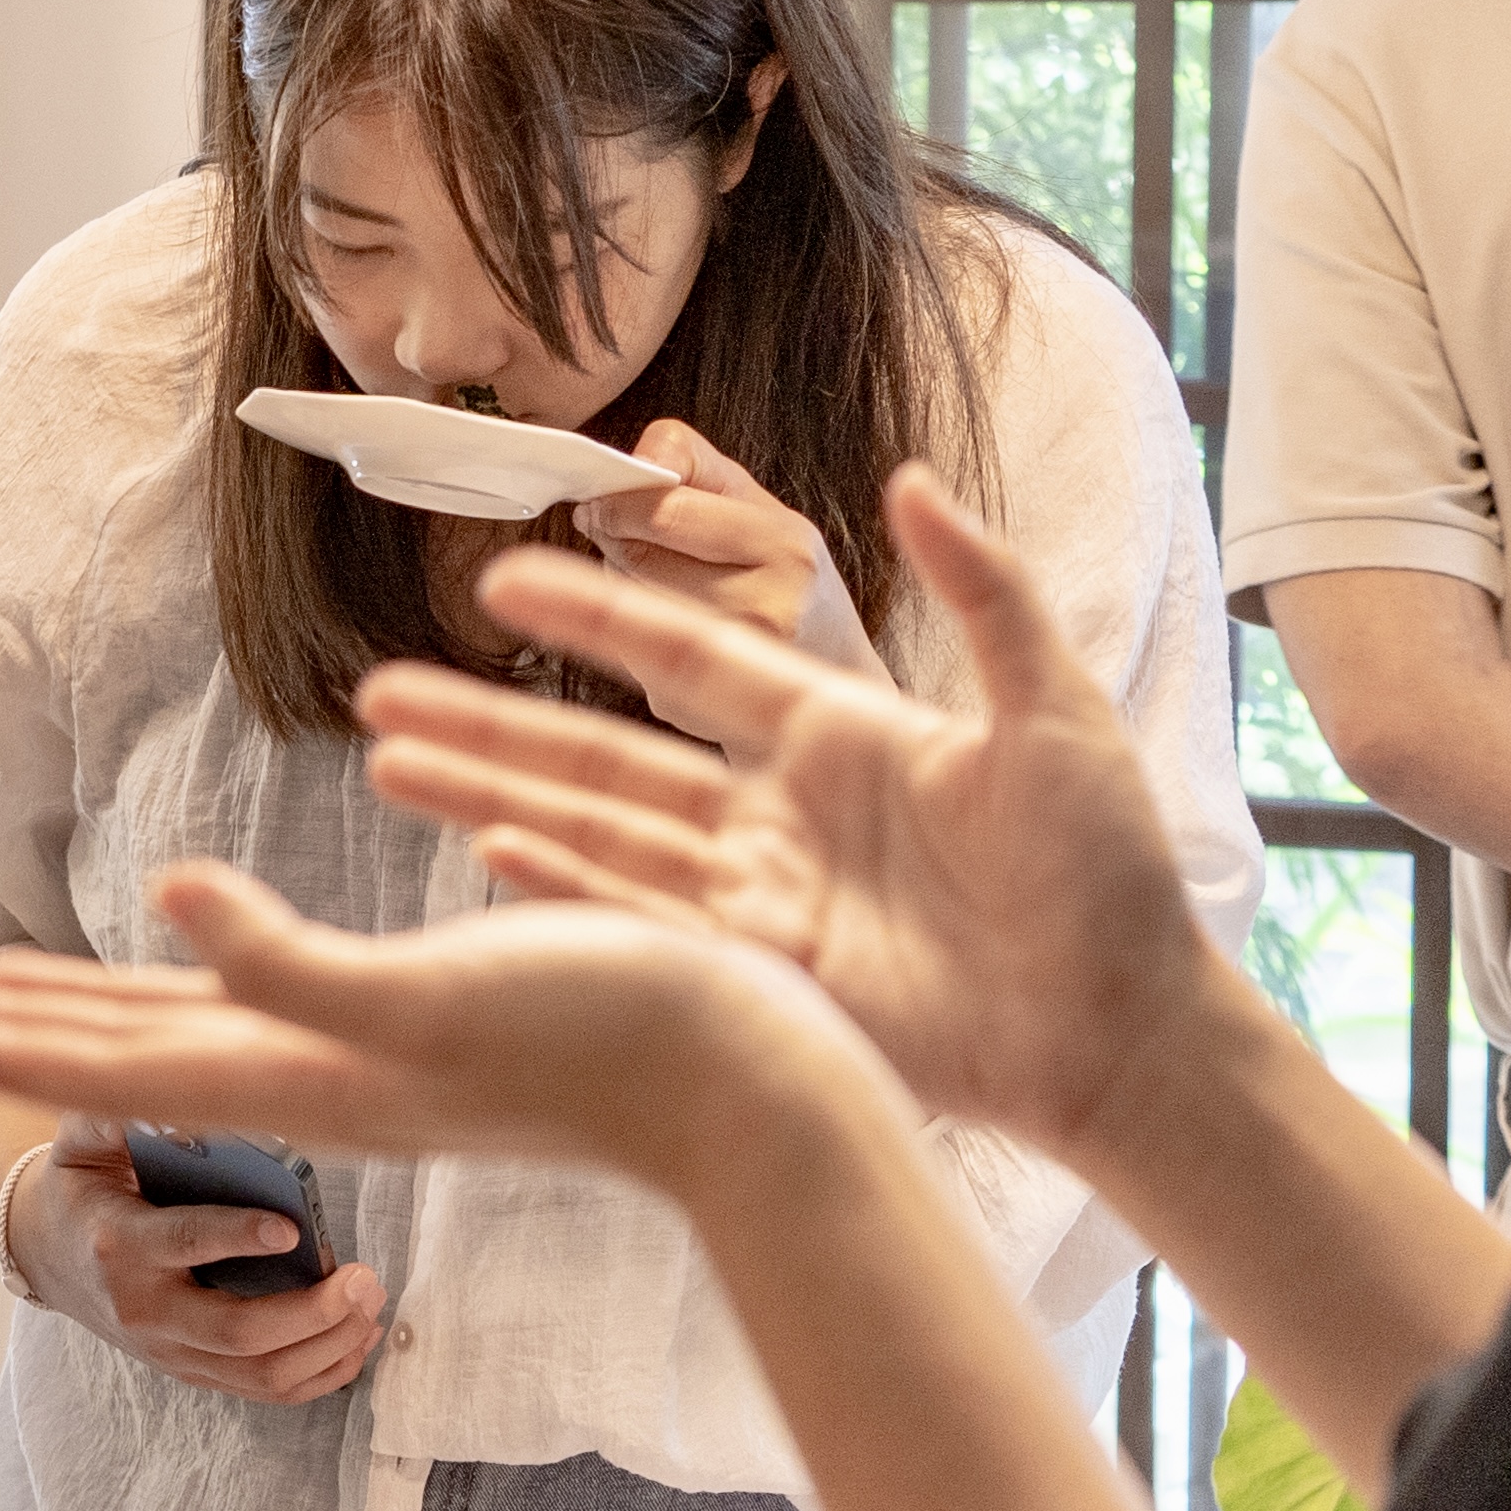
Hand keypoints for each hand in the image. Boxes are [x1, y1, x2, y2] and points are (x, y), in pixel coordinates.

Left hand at [0, 876, 868, 1204]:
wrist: (752, 1091)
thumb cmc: (605, 1039)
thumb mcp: (431, 995)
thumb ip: (291, 963)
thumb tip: (168, 902)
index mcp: (300, 1069)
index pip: (113, 1059)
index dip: (8, 1035)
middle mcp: (320, 1076)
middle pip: (132, 1054)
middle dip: (24, 1032)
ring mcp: (374, 1061)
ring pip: (196, 1035)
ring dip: (97, 1018)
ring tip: (19, 1000)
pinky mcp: (431, 1031)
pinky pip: (278, 1007)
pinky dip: (209, 982)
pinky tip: (212, 961)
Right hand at [0, 1137, 392, 1404]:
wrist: (47, 1254)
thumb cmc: (84, 1186)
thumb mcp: (83, 1141)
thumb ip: (117, 1114)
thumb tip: (173, 1092)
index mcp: (119, 1242)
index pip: (183, 1244)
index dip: (237, 1238)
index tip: (291, 1228)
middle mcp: (143, 1308)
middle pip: (236, 1332)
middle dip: (312, 1312)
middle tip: (365, 1279)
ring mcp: (168, 1349)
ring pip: (260, 1373)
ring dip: (328, 1346)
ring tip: (371, 1305)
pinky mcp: (190, 1369)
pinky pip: (263, 1390)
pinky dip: (321, 1373)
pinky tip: (357, 1338)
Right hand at [360, 466, 1223, 1150]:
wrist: (1128, 1029)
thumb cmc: (1111, 872)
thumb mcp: (1053, 713)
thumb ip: (985, 595)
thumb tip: (910, 481)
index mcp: (839, 736)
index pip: (685, 661)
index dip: (594, 614)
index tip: (499, 574)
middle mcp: (779, 815)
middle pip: (603, 752)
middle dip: (491, 719)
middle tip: (382, 692)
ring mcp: (759, 902)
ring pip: (595, 835)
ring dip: (493, 797)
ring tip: (389, 767)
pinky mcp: (761, 983)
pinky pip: (640, 925)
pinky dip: (562, 891)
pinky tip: (486, 854)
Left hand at [573, 420, 873, 690]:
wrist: (828, 672)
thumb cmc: (781, 577)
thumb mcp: (761, 509)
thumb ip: (695, 467)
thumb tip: (622, 469)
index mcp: (785, 547)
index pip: (665, 512)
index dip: (616, 501)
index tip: (601, 498)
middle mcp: (765, 610)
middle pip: (636, 557)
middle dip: (612, 537)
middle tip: (609, 529)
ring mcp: (725, 668)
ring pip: (622, 602)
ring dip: (617, 582)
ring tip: (655, 577)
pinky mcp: (684, 706)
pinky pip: (620, 649)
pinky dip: (626, 631)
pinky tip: (665, 626)